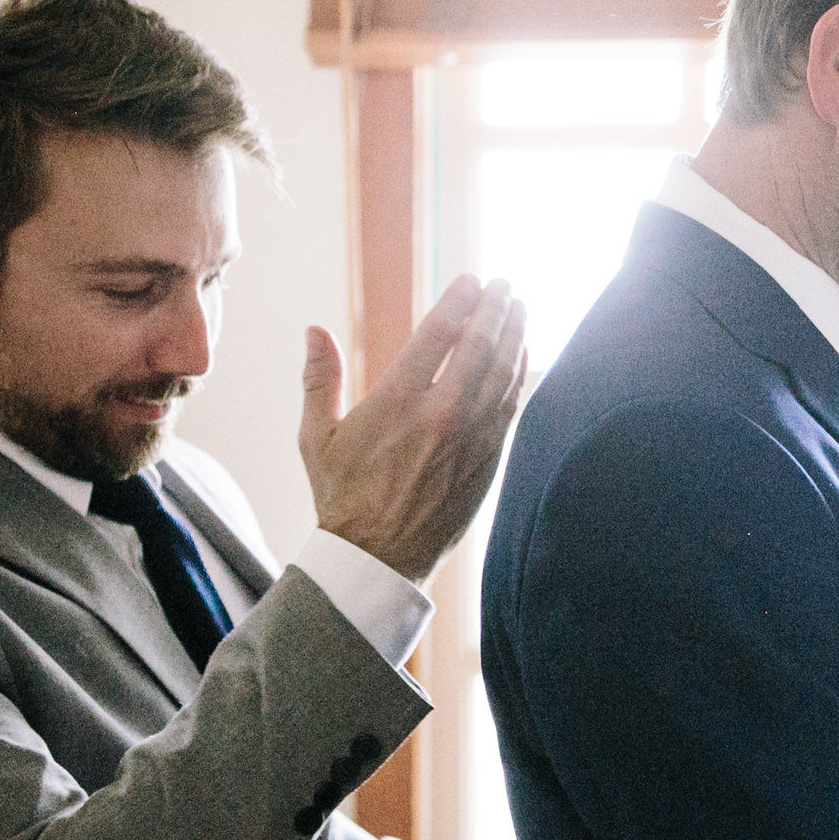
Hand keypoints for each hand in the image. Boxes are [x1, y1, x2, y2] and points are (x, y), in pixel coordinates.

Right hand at [299, 275, 528, 582]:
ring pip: (503, 371)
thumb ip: (318, 379)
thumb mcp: (315, 438)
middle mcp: (440, 414)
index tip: (471, 279)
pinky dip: (521, 373)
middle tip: (504, 284)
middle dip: (496, 308)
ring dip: (515, 333)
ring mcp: (471, 437)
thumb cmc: (341, 497)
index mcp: (396, 401)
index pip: (438, 333)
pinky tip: (525, 352)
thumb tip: (314, 330)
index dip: (459, 300)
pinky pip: (512, 405)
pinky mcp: (489, 459)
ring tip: (520, 307)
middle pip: (480, 344)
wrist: (377, 560)